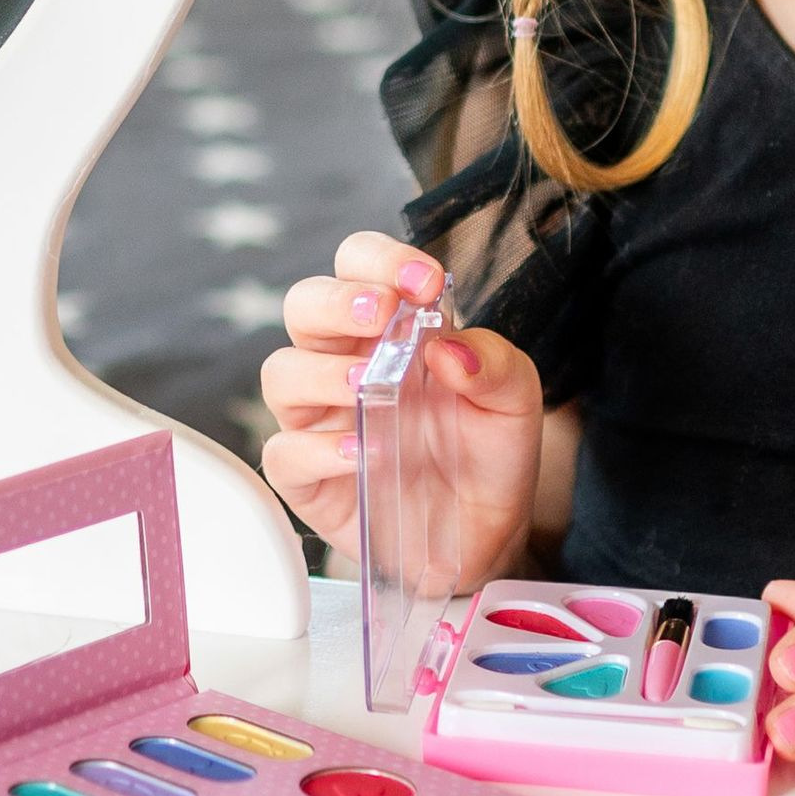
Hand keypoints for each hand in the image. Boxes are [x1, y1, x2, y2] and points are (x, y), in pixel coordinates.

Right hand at [257, 233, 543, 590]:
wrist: (485, 534)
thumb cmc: (487, 453)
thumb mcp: (514, 401)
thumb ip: (495, 363)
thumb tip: (448, 348)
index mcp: (386, 328)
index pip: (359, 265)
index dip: (381, 260)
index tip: (424, 281)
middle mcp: (342, 363)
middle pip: (303, 306)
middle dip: (336, 300)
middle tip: (380, 314)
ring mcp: (320, 419)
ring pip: (280, 373)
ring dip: (320, 371)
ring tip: (368, 387)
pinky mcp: (307, 478)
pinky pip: (284, 453)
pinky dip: (317, 449)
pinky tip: (362, 453)